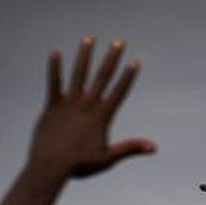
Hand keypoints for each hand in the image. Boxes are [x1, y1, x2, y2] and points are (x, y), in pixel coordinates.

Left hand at [29, 36, 155, 179]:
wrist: (51, 166)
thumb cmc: (81, 165)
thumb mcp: (109, 158)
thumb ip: (130, 148)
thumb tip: (154, 147)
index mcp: (101, 116)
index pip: (119, 91)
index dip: (128, 76)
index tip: (136, 60)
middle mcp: (87, 105)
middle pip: (102, 77)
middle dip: (112, 58)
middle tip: (119, 41)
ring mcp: (69, 104)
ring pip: (78, 74)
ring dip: (84, 55)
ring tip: (89, 38)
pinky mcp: (52, 106)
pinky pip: (53, 83)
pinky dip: (54, 68)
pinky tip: (55, 53)